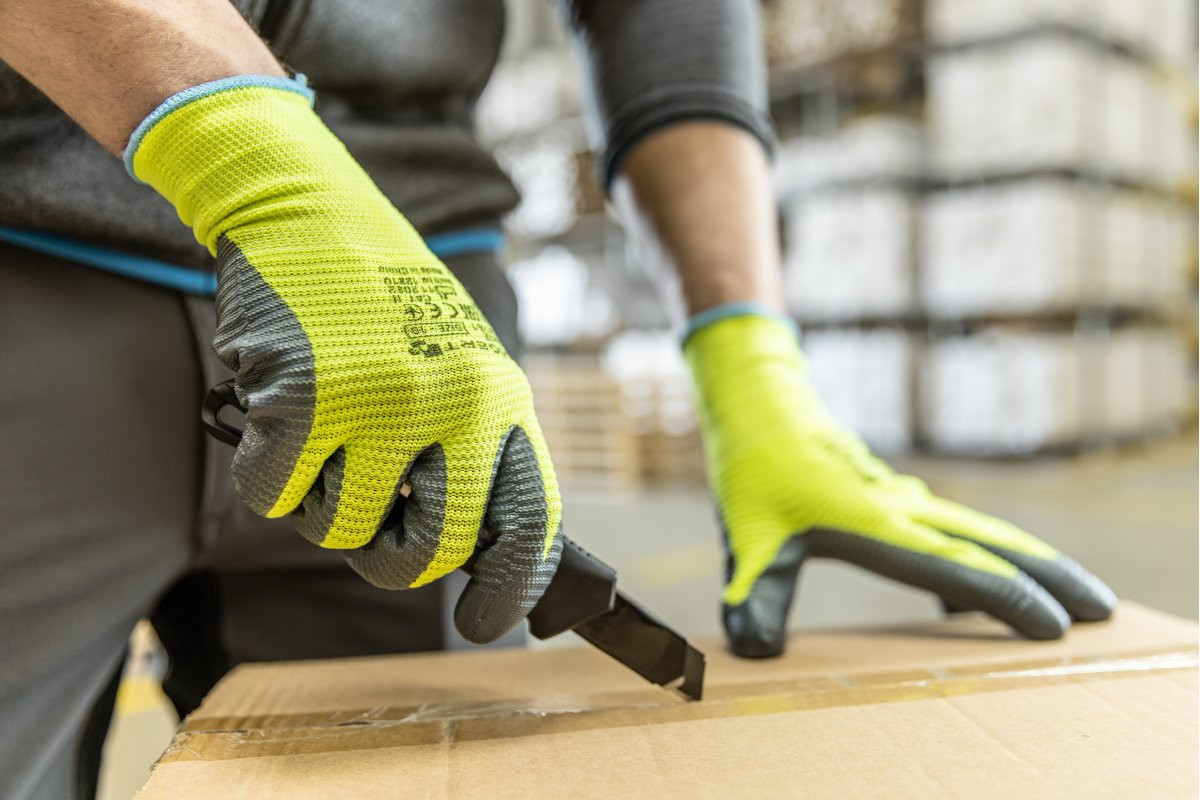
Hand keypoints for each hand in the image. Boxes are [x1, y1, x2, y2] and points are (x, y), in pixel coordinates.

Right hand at [128, 77, 561, 642]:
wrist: (305, 207)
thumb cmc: (385, 303)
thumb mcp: (459, 364)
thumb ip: (472, 450)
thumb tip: (470, 557)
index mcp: (499, 397)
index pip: (530, 521)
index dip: (512, 589)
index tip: (486, 623)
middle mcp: (451, 403)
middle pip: (429, 553)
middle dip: (393, 562)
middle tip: (374, 530)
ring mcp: (378, 401)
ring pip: (340, 529)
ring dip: (321, 500)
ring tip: (326, 431)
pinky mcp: (301, 396)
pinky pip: (273, 495)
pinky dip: (268, 469)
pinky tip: (280, 409)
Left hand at [683, 311, 1115, 657]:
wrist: (761, 407)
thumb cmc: (753, 471)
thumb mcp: (746, 537)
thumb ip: (755, 594)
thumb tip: (753, 651)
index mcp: (875, 522)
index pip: (957, 566)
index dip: (1006, 599)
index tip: (1053, 627)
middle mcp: (902, 507)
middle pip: (992, 542)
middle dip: (1049, 576)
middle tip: (1101, 609)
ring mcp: (902, 498)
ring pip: (979, 531)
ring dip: (1024, 564)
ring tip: (1061, 602)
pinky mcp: (893, 496)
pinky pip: (952, 530)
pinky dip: (978, 557)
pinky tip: (960, 600)